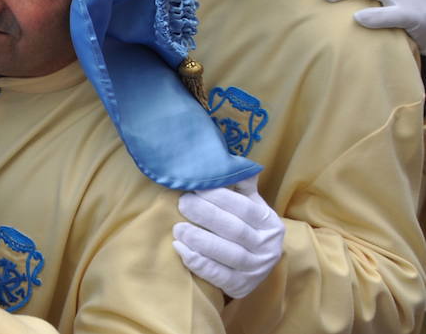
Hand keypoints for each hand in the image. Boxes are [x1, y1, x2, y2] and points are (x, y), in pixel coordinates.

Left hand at [174, 176, 283, 299]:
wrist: (256, 265)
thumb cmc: (247, 226)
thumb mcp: (251, 205)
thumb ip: (241, 184)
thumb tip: (227, 160)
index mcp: (269, 223)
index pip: (243, 207)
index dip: (218, 196)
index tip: (195, 186)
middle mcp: (267, 247)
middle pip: (234, 229)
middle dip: (205, 215)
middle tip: (182, 203)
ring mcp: (256, 269)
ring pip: (227, 254)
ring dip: (199, 240)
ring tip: (177, 228)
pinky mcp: (241, 287)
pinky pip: (218, 275)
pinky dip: (197, 262)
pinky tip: (180, 249)